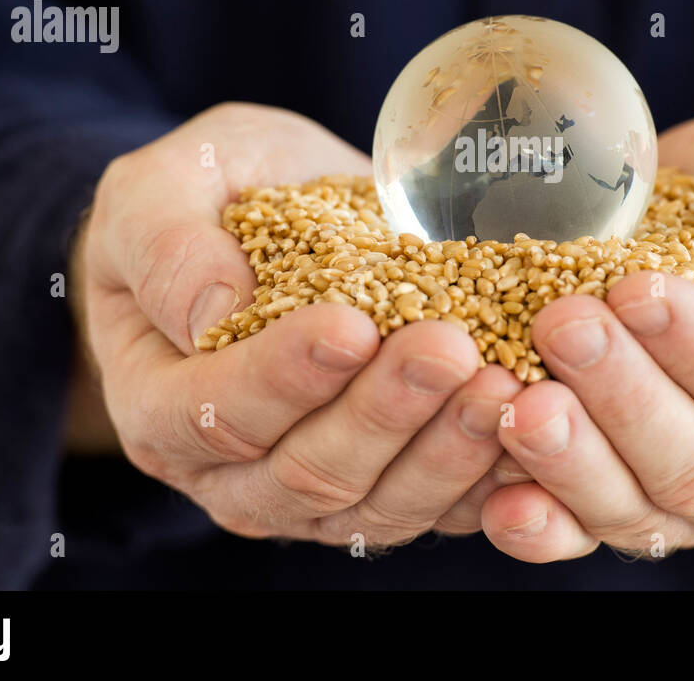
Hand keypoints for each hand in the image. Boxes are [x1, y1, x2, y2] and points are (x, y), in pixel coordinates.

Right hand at [70, 102, 520, 545]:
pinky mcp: (388, 485)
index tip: (350, 325)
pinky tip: (534, 419)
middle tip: (446, 347)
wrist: (269, 218)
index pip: (213, 415)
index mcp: (159, 404)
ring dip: (447, 450)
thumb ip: (166, 244)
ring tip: (504, 383)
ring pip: (382, 503)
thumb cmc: (204, 199)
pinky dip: (490, 472)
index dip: (282, 378)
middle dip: (384, 412)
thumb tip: (213, 313)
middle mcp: (232, 472)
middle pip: (308, 472)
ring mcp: (315, 491)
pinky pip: (441, 504)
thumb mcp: (161, 189)